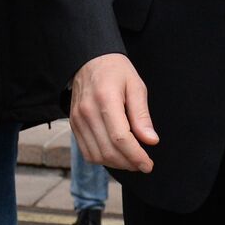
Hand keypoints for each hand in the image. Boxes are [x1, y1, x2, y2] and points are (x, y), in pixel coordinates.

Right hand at [69, 53, 158, 171]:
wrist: (89, 60)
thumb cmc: (116, 71)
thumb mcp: (136, 86)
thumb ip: (141, 115)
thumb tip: (151, 141)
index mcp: (105, 99)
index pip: (120, 138)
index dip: (136, 156)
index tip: (148, 164)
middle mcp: (87, 112)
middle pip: (108, 150)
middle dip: (128, 163)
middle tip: (143, 164)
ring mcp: (77, 120)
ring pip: (96, 155)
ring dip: (116, 164)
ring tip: (131, 160)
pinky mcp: (73, 125)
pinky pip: (86, 152)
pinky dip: (102, 159)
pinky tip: (116, 155)